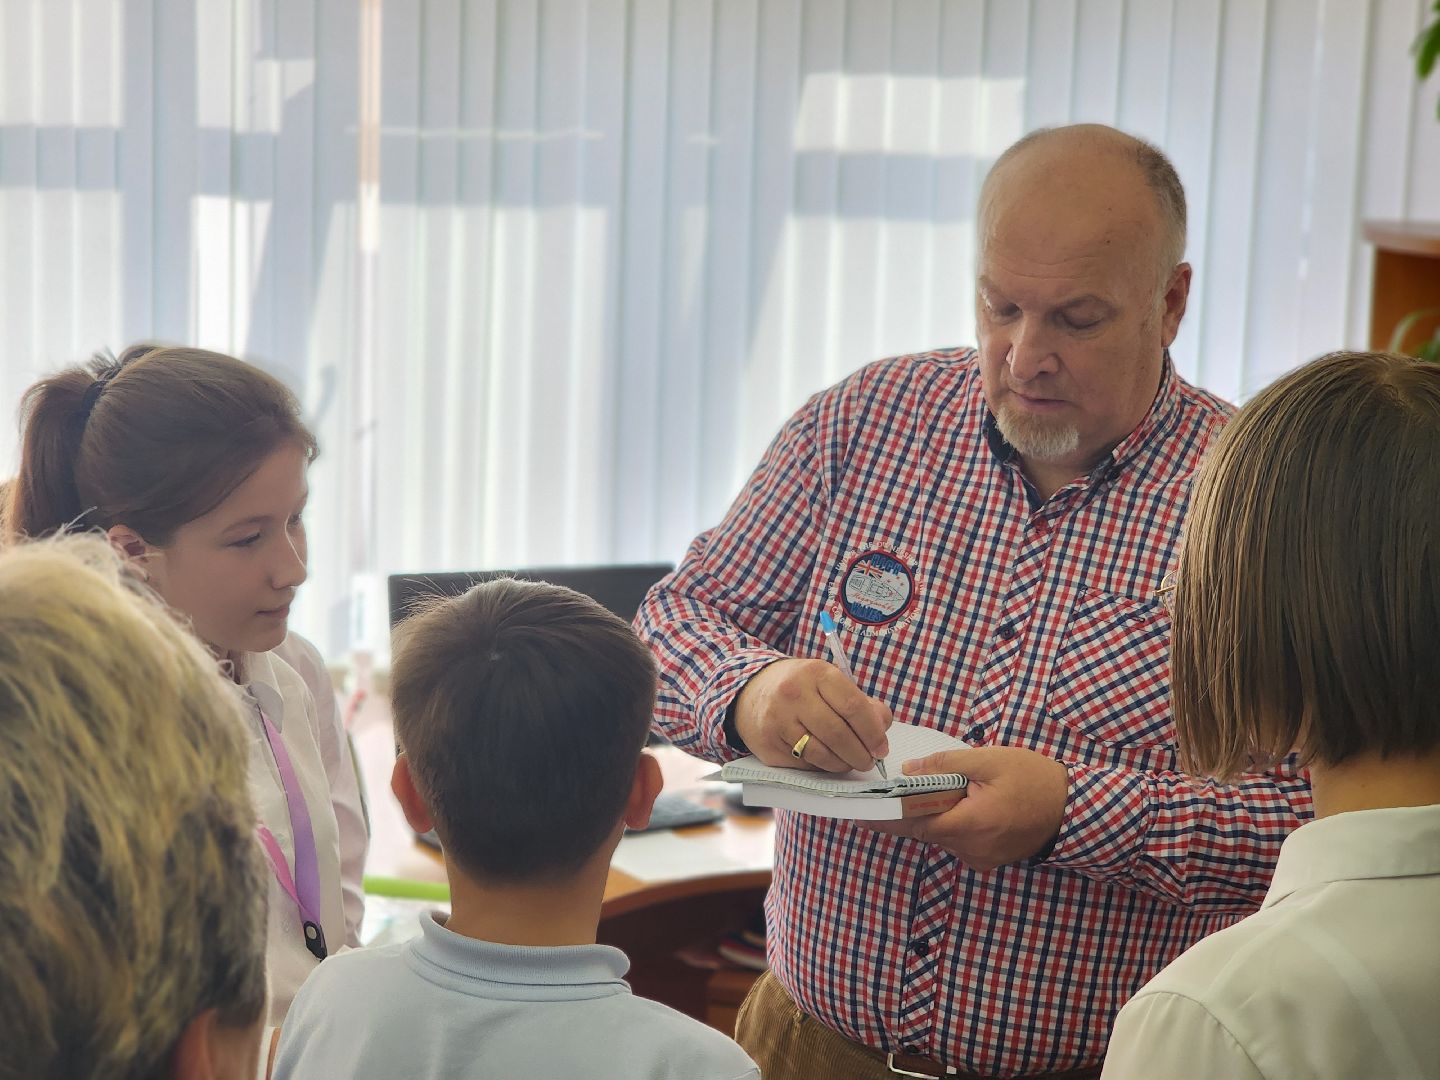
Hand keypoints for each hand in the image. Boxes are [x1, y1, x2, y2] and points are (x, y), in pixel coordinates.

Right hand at [733, 658, 892, 772]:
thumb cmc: (802, 688)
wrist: (751, 692)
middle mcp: (794, 694)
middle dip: (861, 754)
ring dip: (843, 764)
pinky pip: (804, 763)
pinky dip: (822, 766)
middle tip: (870, 761)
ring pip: (821, 753)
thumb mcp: (830, 683)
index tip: (881, 747)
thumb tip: (882, 728)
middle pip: (838, 734)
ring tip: (851, 762)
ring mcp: (777, 720)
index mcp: (816, 673)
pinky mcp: (768, 744)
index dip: (873, 732)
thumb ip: (862, 703)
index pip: (853, 707)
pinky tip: (828, 760)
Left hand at [859, 746, 1068, 869]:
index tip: (860, 815)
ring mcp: (981, 858)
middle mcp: (971, 850)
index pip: (915, 824)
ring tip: (940, 789)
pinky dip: (953, 822)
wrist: (1075, 808)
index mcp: (970, 826)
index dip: (887, 817)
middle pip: (926, 831)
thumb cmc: (1035, 780)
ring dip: (935, 814)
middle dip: (911, 810)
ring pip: (942, 835)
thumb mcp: (989, 761)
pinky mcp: (989, 858)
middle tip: (894, 791)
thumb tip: (911, 771)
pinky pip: (959, 840)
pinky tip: (960, 802)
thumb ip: (946, 765)